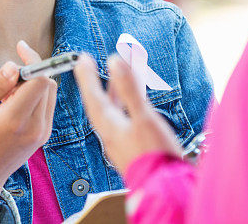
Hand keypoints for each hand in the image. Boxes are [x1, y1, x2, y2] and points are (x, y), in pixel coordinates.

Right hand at [0, 41, 56, 223]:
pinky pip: (47, 104)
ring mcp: (43, 133)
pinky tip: (13, 104)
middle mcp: (35, 127)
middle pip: (48, 83)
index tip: (20, 48)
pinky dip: (35, 96)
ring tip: (7, 95)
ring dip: (33, 83)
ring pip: (50, 92)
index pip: (39, 80)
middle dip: (31, 70)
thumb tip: (13, 65)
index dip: (32, 59)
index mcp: (15, 120)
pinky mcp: (44, 135)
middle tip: (6, 78)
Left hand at [74, 53, 181, 173]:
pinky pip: (125, 118)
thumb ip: (129, 89)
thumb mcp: (142, 117)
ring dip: (115, 91)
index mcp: (109, 125)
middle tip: (91, 64)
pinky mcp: (133, 147)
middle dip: (97, 81)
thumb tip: (114, 62)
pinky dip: (127, 104)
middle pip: (100, 102)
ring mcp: (122, 141)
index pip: (92, 95)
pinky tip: (135, 101)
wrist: (165, 188)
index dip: (87, 76)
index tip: (82, 59)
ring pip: (114, 110)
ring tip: (118, 75)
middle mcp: (111, 133)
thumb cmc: (153, 155)